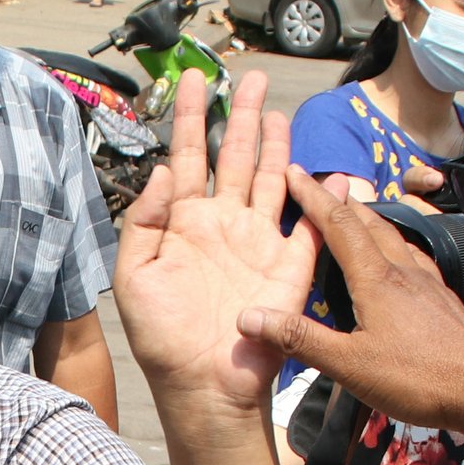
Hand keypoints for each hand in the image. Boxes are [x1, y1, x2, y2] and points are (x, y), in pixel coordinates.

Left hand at [112, 68, 316, 417]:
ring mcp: (259, 243)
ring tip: (278, 107)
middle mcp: (224, 225)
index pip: (189, 156)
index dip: (192, 117)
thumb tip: (164, 171)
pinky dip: (322, 199)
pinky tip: (328, 171)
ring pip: (273, 179)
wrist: (203, 386)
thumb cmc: (162, 338)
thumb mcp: (135, 277)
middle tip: (250, 78)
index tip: (197, 78)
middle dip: (242, 116)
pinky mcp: (290, 268)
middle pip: (237, 156)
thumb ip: (144, 221)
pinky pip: (310, 227)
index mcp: (185, 224)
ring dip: (277, 143)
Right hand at [239, 173, 463, 431]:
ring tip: (354, 214)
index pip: (338, 224)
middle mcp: (402, 270)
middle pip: (368, 222)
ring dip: (368, 219)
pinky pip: (412, 258)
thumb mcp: (349, 365)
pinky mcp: (443, 299)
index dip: (314, 196)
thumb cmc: (418, 377)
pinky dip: (393, 245)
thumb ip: (300, 339)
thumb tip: (247, 315)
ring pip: (393, 237)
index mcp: (375, 279)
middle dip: (340, 200)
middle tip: (319, 184)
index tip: (295, 171)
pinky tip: (398, 259)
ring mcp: (427, 283)